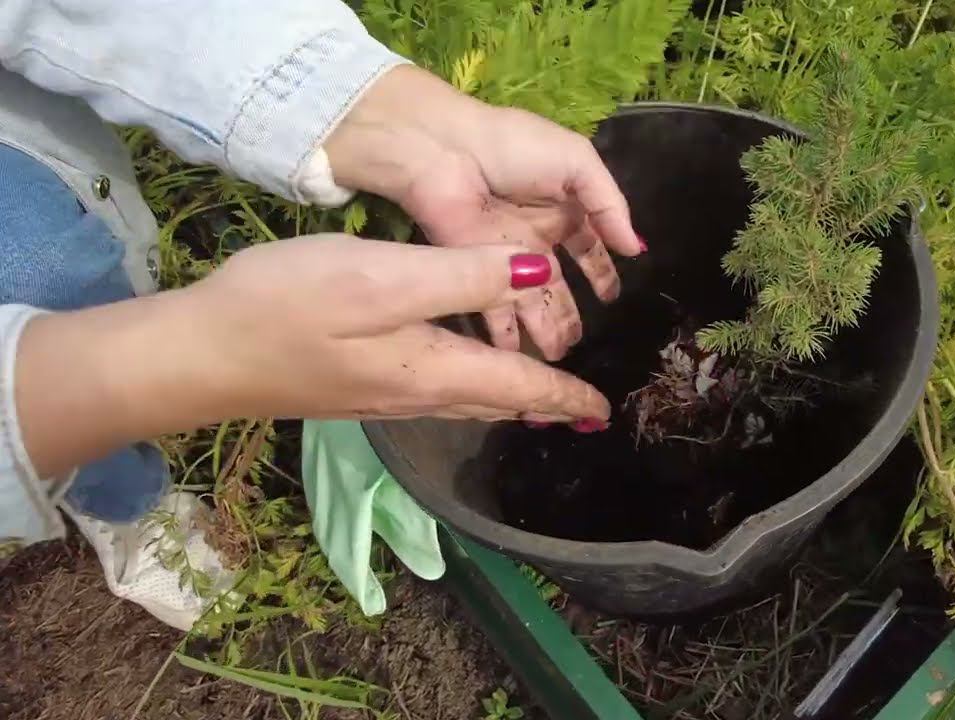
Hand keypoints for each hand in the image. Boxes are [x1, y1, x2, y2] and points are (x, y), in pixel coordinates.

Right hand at [16, 235, 611, 477]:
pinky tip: (463, 373)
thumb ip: (462, 276)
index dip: (565, 395)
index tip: (604, 411)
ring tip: (539, 396)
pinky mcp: (354, 388)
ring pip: (467, 400)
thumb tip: (539, 275)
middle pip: (497, 402)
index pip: (519, 387)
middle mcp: (416, 393)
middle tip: (584, 409)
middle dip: (545, 404)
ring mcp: (382, 396)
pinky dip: (471, 386)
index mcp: (434, 368)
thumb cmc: (284, 307)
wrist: (196, 355)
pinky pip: (437, 392)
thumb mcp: (381, 277)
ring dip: (510, 398)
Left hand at [324, 65, 645, 360]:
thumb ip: (611, 205)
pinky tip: (520, 360)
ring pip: (532, 305)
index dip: (601, 272)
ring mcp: (505, 259)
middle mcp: (534, 238)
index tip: (611, 298)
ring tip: (559, 357)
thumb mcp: (577, 162)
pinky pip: (495, 313)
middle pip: (558, 286)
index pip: (588, 247)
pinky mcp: (476, 274)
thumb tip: (636, 249)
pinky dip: (507, 338)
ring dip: (546, 332)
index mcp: (561, 207)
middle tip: (582, 343)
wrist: (445, 152)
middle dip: (570, 315)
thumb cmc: (514, 147)